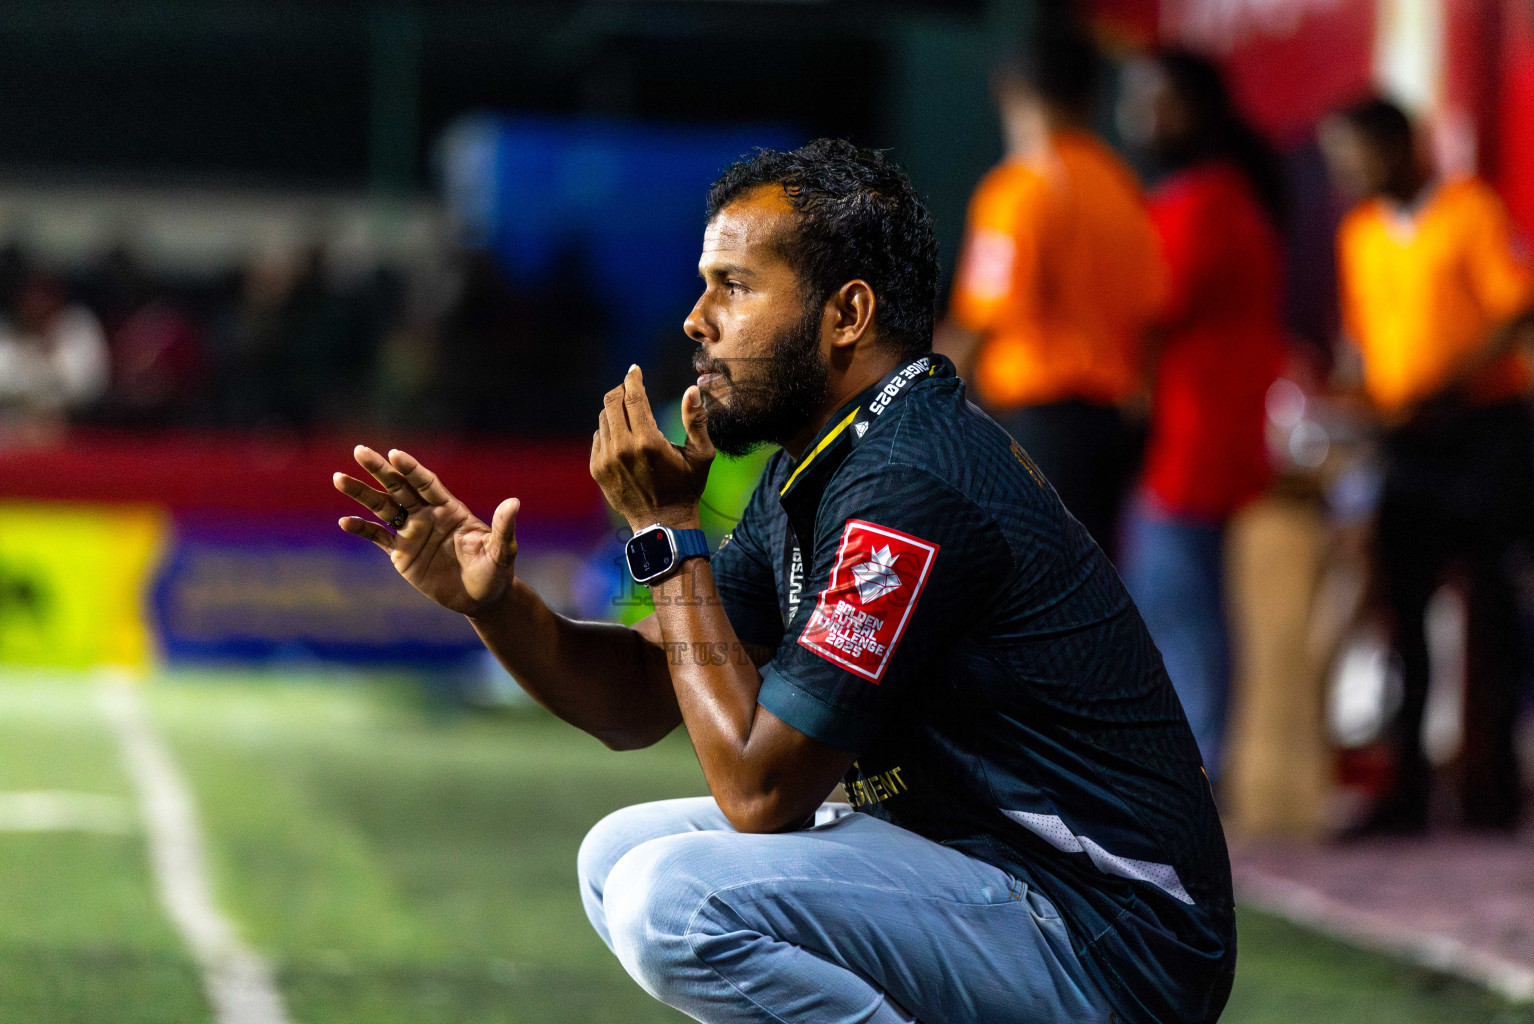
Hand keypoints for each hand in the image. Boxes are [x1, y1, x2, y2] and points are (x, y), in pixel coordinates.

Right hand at [333, 446, 518, 617]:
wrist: (482, 598)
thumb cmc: (496, 571)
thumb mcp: (502, 551)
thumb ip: (504, 527)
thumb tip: (515, 502)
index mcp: (449, 509)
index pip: (426, 483)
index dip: (411, 469)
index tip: (394, 454)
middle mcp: (427, 516)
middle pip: (399, 488)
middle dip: (379, 470)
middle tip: (358, 451)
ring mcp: (412, 533)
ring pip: (383, 508)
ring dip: (362, 494)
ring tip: (339, 478)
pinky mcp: (402, 555)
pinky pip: (378, 538)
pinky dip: (362, 530)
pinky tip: (344, 522)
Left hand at [591, 365, 713, 528]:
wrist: (662, 523)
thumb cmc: (686, 488)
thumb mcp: (701, 456)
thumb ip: (696, 421)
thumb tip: (692, 390)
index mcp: (649, 441)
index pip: (633, 397)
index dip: (633, 379)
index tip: (634, 369)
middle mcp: (623, 448)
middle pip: (612, 402)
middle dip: (621, 390)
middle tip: (630, 387)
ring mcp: (606, 459)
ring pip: (603, 419)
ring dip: (615, 410)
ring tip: (629, 412)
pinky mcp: (597, 469)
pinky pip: (598, 438)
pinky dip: (608, 430)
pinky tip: (622, 435)